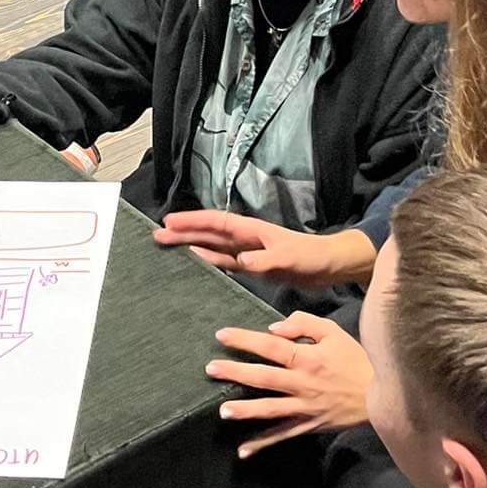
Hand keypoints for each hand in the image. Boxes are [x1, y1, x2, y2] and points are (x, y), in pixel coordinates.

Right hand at [156, 209, 374, 287]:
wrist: (329, 266)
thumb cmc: (311, 257)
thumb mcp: (288, 259)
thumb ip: (265, 261)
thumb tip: (241, 262)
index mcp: (251, 230)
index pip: (215, 222)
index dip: (192, 221)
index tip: (168, 221)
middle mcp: (246, 238)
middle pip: (208, 232)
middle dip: (183, 232)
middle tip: (157, 235)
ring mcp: (249, 251)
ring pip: (213, 246)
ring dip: (192, 245)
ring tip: (168, 245)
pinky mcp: (254, 265)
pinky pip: (225, 261)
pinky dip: (209, 260)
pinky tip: (196, 262)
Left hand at [207, 314, 374, 457]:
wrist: (381, 395)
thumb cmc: (355, 359)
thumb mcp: (333, 332)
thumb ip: (304, 324)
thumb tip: (273, 329)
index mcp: (308, 358)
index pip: (270, 346)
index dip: (245, 340)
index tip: (221, 335)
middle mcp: (303, 383)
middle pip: (264, 377)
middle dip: (236, 373)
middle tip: (211, 369)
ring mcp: (305, 407)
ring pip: (271, 409)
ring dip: (246, 411)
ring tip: (222, 411)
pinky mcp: (309, 425)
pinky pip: (283, 435)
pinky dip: (263, 444)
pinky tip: (242, 451)